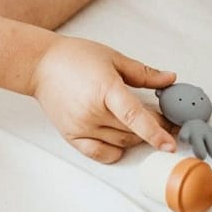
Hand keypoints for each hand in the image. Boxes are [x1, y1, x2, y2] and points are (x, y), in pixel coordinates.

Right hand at [32, 36, 176, 162]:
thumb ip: (144, 73)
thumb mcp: (114, 58)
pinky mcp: (72, 136)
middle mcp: (92, 112)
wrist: (41, 65)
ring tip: (143, 123)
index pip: (134, 116)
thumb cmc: (76, 58)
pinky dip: (116, 150)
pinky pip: (100, 153)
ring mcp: (81, 127)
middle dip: (155, 128)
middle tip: (167, 120)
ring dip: (137, 137)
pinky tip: (122, 137)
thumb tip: (170, 79)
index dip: (155, 132)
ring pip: (121, 142)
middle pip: (132, 131)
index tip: (170, 144)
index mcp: (105, 89)